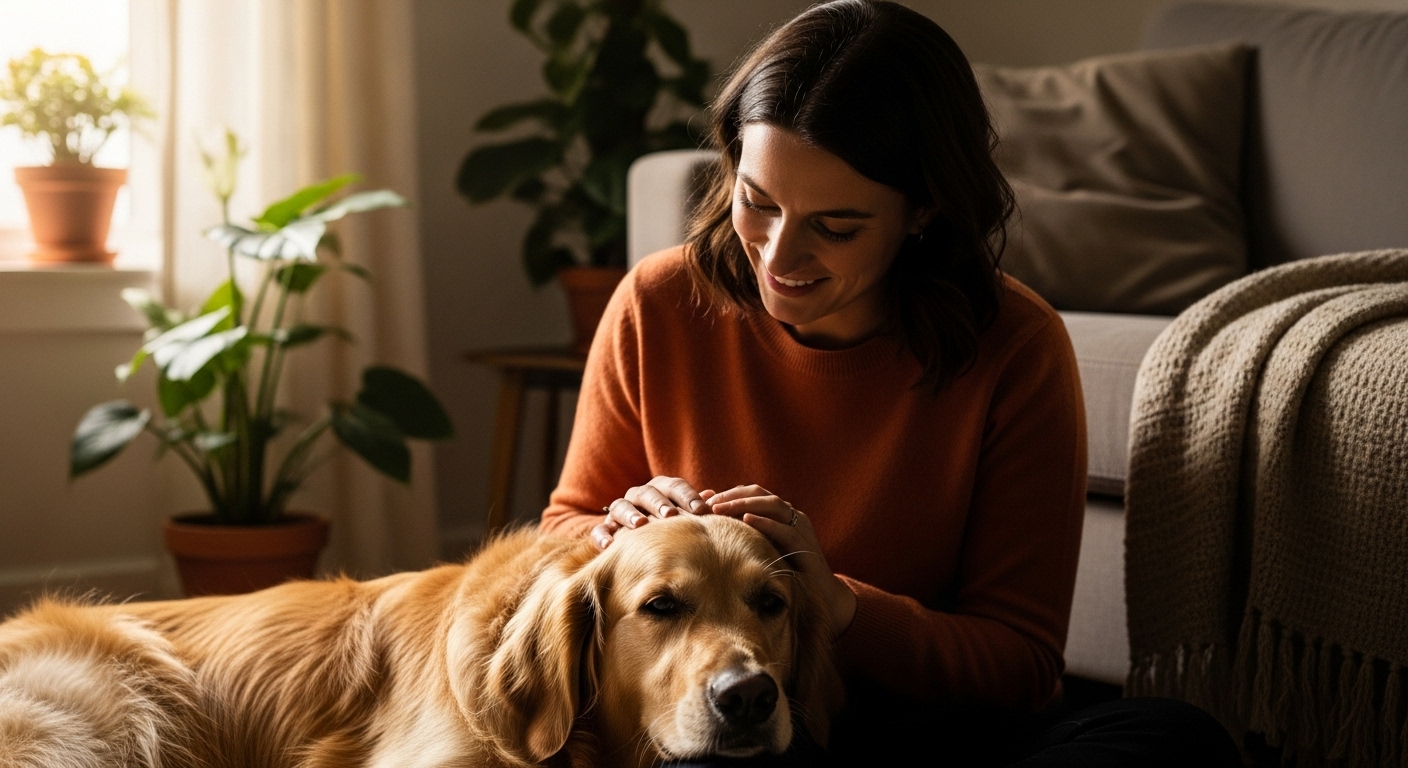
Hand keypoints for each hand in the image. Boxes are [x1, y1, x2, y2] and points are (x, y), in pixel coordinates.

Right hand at [590, 476, 711, 550]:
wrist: (639, 541)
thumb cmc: (670, 526)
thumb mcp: (684, 516)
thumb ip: (696, 507)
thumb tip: (713, 495)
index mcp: (660, 489)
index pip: (674, 486)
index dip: (688, 496)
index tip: (702, 510)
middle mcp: (638, 496)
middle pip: (647, 493)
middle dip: (659, 502)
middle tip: (671, 514)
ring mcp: (619, 511)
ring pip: (621, 506)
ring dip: (630, 514)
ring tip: (640, 525)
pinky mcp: (606, 529)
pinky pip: (599, 530)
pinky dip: (602, 536)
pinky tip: (609, 546)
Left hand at [707, 485, 856, 637]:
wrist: (821, 595)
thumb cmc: (788, 572)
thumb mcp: (763, 549)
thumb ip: (746, 536)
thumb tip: (713, 528)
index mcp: (780, 514)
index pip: (751, 494)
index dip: (727, 493)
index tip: (703, 497)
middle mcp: (791, 515)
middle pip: (759, 493)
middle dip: (731, 495)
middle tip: (708, 502)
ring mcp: (800, 527)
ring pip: (772, 504)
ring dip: (743, 503)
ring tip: (720, 508)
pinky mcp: (806, 543)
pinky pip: (785, 529)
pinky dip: (765, 521)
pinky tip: (747, 520)